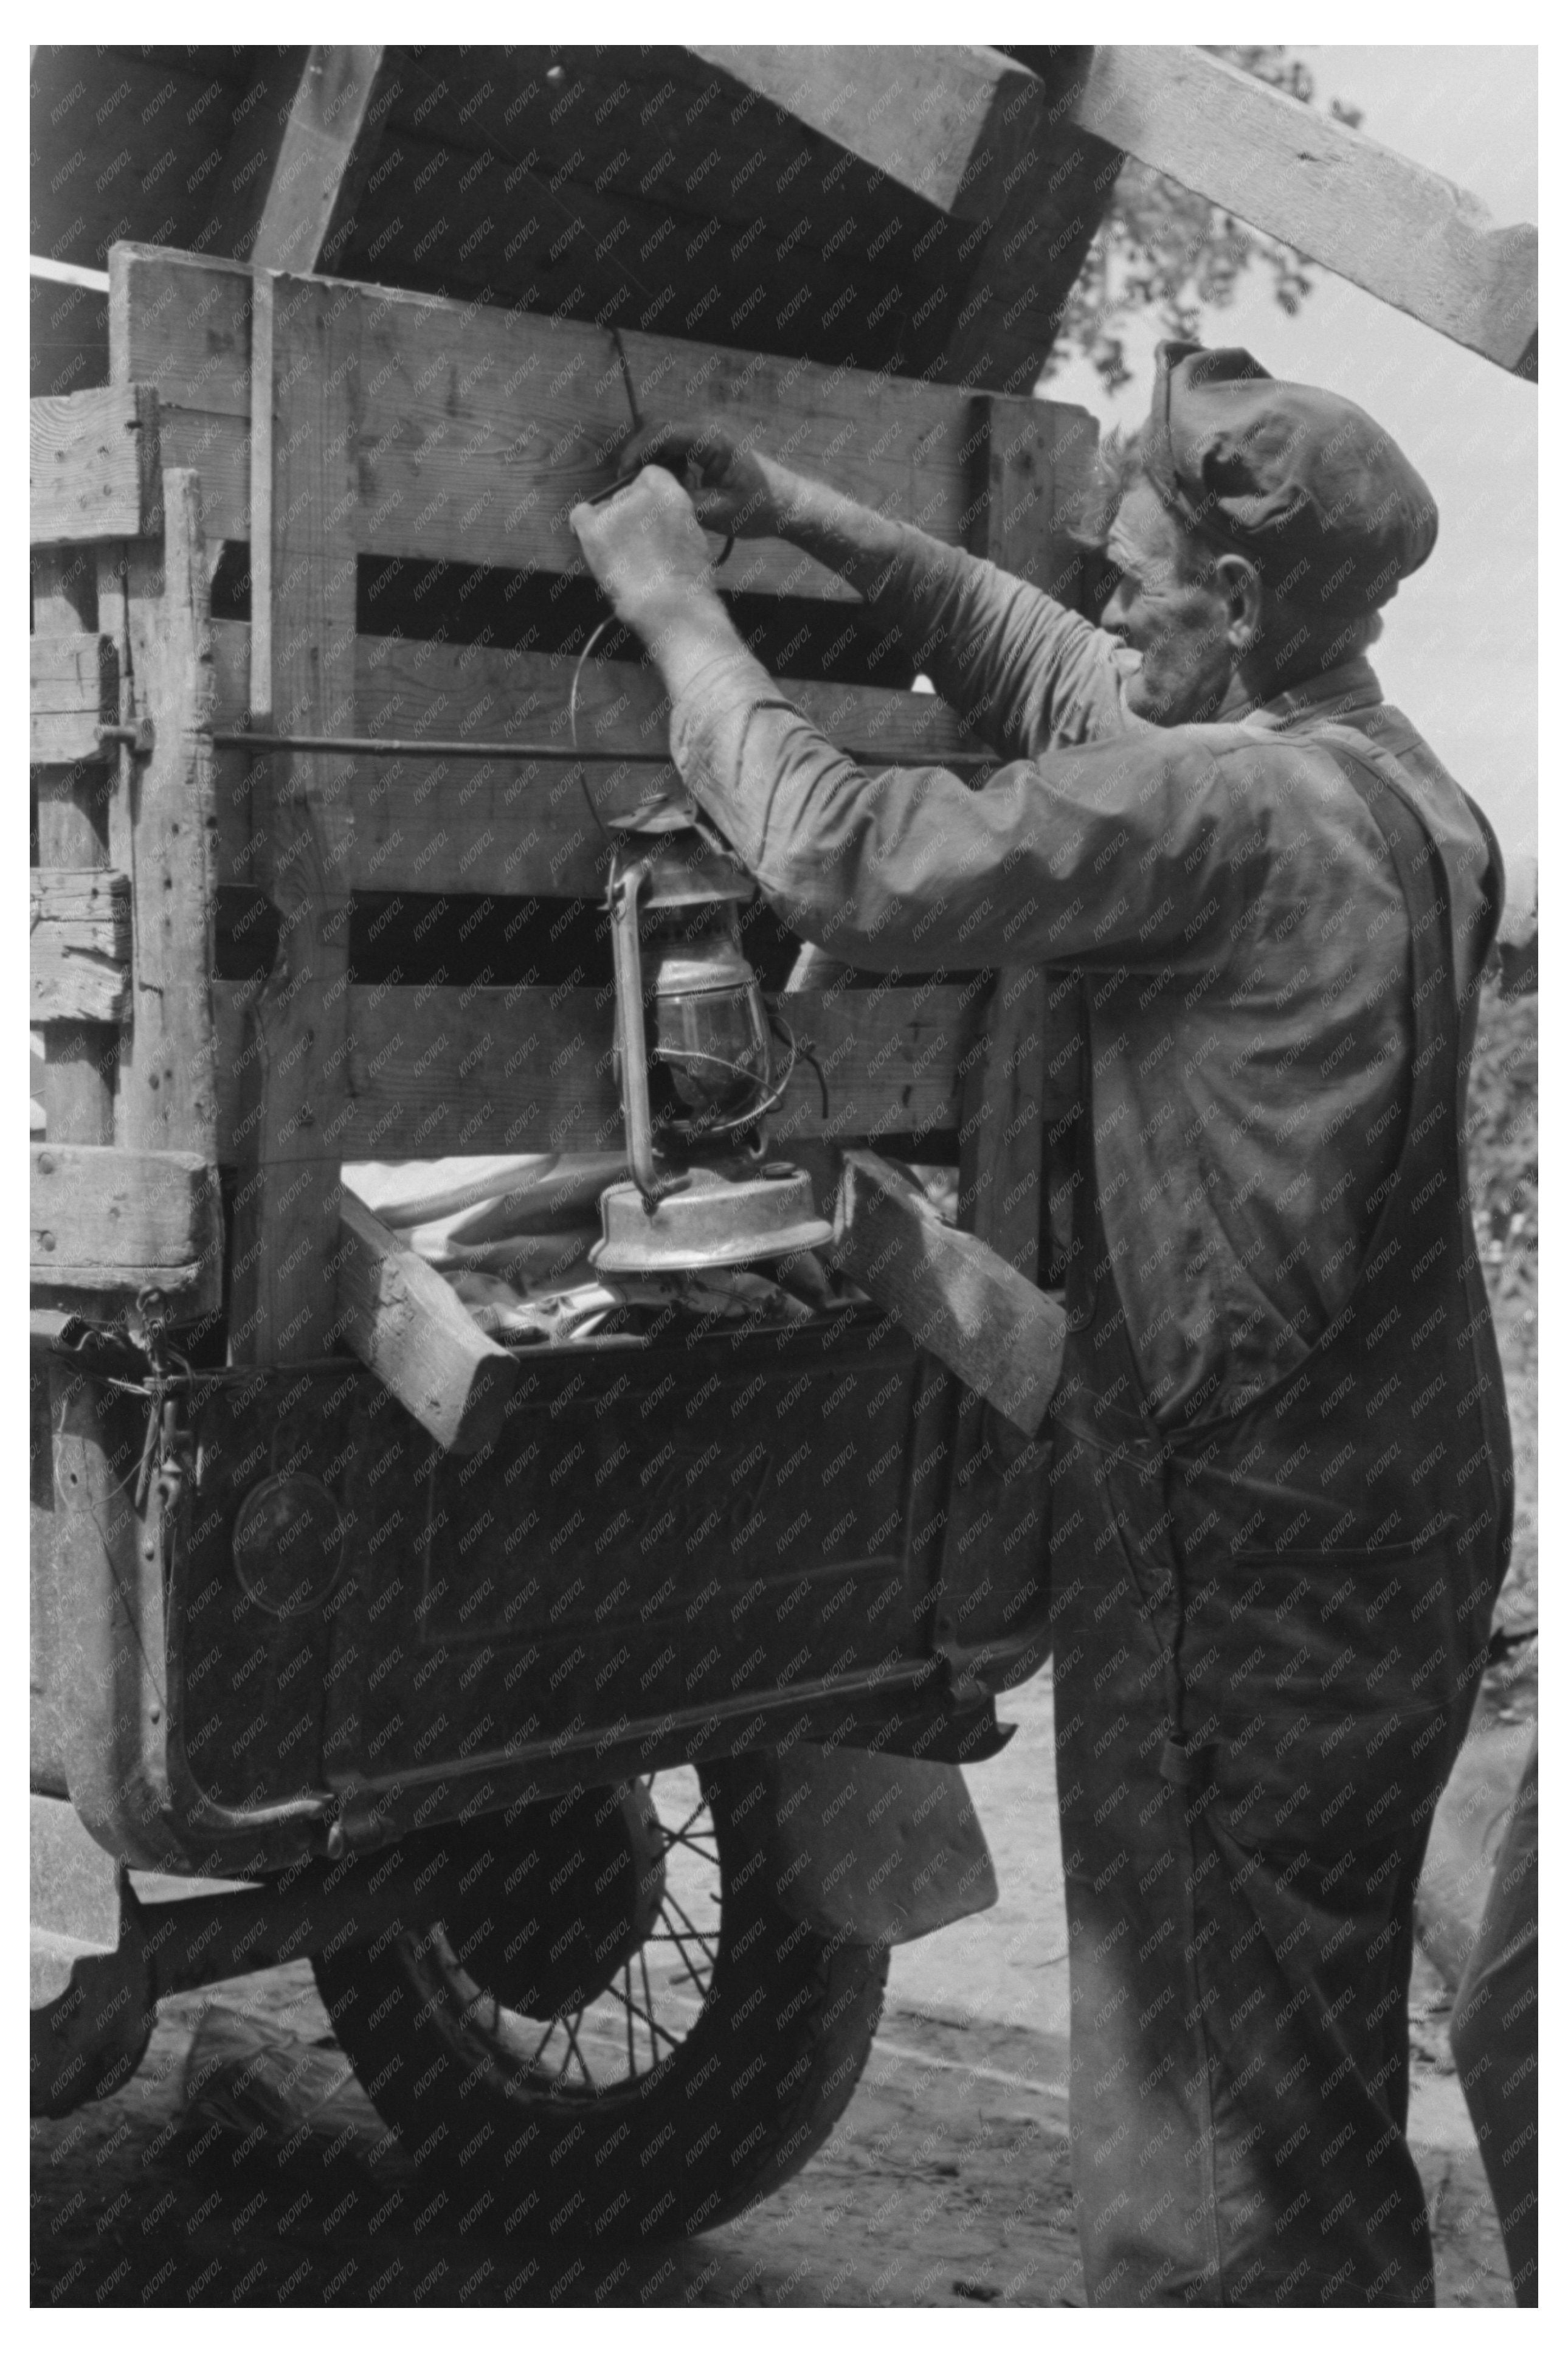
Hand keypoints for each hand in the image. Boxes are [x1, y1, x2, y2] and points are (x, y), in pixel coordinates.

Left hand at [570, 464, 720, 637]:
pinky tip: (591, 544)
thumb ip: (675, 516)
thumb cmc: (688, 583)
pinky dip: (581, 528)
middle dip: (629, 515)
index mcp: (670, 493)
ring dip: (610, 528)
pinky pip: (579, 516)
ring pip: (604, 509)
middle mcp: (641, 494)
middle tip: (636, 546)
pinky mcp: (594, 530)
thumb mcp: (695, 537)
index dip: (648, 498)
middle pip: (625, 494)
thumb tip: (663, 517)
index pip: (651, 476)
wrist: (672, 606)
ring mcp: (615, 511)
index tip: (648, 515)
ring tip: (622, 558)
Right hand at [617, 419, 780, 539]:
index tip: (624, 475)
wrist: (787, 503)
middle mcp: (707, 430)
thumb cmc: (759, 508)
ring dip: (652, 461)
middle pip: (659, 431)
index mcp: (711, 439)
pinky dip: (666, 465)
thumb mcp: (716, 512)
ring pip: (666, 440)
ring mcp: (708, 436)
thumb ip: (680, 501)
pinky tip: (669, 488)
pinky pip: (677, 449)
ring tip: (647, 489)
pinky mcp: (708, 447)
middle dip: (639, 455)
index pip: (663, 433)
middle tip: (627, 484)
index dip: (637, 451)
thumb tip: (648, 496)